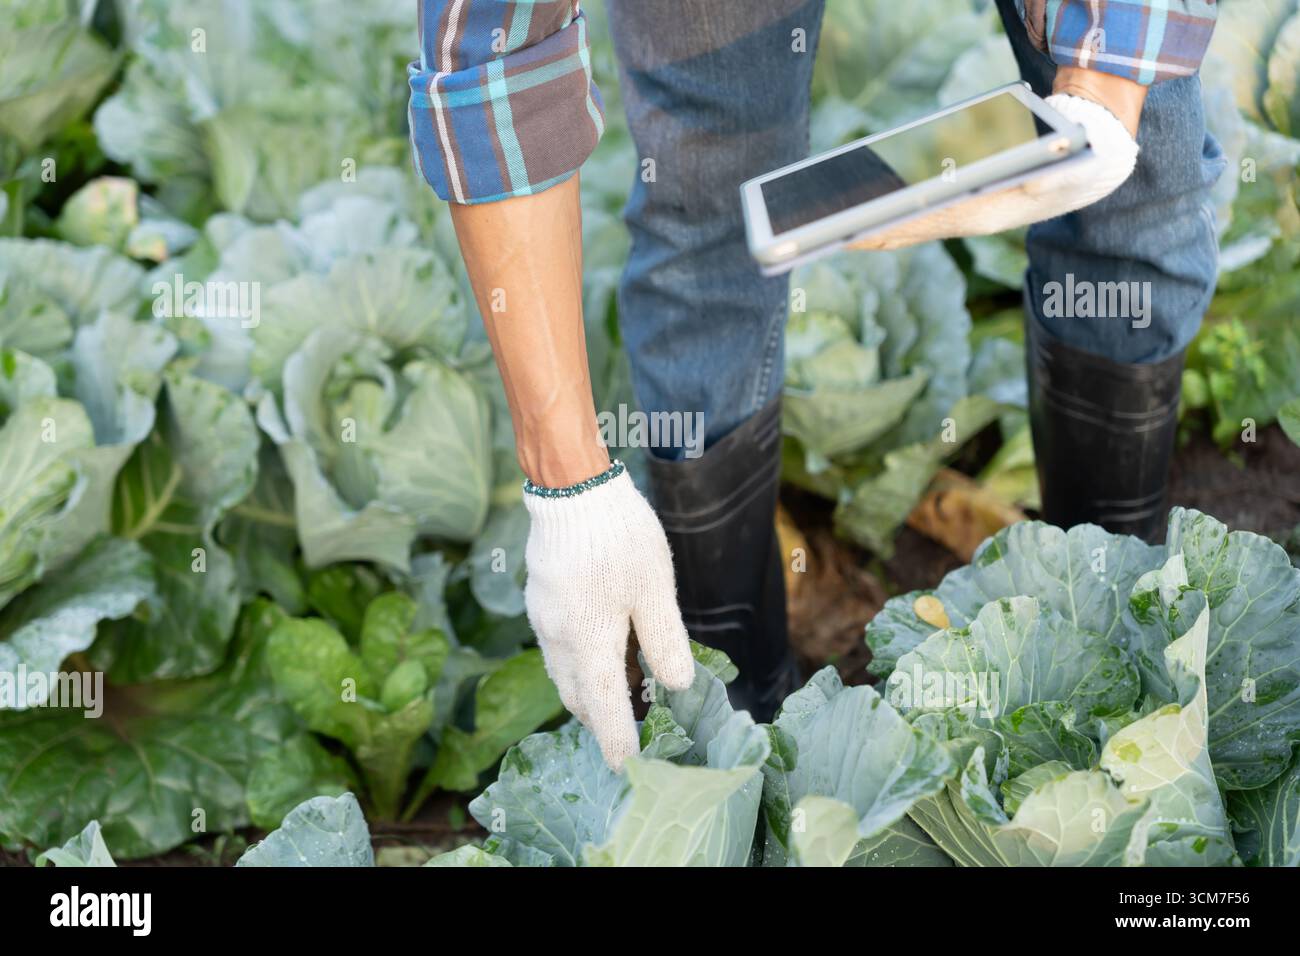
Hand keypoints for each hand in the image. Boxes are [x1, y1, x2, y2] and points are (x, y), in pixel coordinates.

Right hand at [523, 464, 695, 770]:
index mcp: (589, 643)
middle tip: (628, 727)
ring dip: (588, 689)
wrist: (570, 487)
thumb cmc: (618, 537)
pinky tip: (602, 645)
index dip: (616, 740)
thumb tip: (676, 685)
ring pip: (564, 671)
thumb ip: (665, 641)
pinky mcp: (540, 598)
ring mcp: (543, 618)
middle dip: (600, 718)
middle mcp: (558, 639)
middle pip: (577, 696)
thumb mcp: (655, 590)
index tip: (627, 766)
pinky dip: (579, 660)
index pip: (603, 708)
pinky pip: (558, 646)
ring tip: (620, 690)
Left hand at [851, 92, 1138, 250]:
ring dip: (874, 228)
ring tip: (833, 228)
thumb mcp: (1069, 166)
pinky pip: (919, 213)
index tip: (852, 233)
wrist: (1088, 165)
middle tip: (823, 236)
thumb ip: (1053, 174)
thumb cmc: (1074, 162)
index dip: (888, 228)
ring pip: (909, 225)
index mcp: (986, 214)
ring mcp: (964, 213)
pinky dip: (892, 214)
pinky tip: (867, 213)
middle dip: (867, 233)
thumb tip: (1036, 177)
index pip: (925, 224)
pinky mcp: (963, 203)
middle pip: (907, 230)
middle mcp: (969, 219)